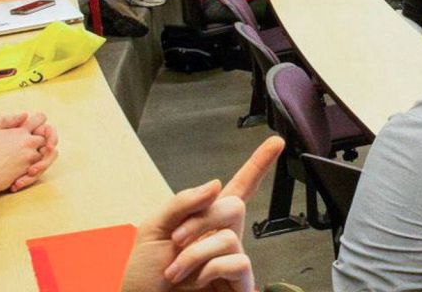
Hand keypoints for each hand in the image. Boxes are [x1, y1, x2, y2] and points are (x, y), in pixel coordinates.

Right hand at [0, 112, 51, 192]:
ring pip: (43, 155)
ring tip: (24, 157)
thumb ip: (5, 119)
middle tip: (31, 143)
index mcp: (20, 132)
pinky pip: (38, 169)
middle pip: (45, 138)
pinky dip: (33, 169)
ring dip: (38, 155)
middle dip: (41, 138)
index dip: (38, 120)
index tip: (34, 124)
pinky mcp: (26, 173)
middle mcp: (28, 144)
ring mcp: (29, 159)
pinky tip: (22, 169)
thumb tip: (24, 115)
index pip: (40, 119)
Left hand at [121, 137, 279, 291]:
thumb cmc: (144, 279)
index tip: (276, 143)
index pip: (238, 188)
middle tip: (177, 240)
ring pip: (230, 236)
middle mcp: (222, 238)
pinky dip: (211, 269)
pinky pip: (238, 261)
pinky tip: (198, 281)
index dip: (258, 165)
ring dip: (195, 253)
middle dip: (200, 220)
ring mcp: (232, 261)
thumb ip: (182, 202)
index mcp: (204, 221)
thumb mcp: (152, 230)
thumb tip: (216, 184)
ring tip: (176, 271)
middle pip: (233, 206)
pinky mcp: (240, 282)